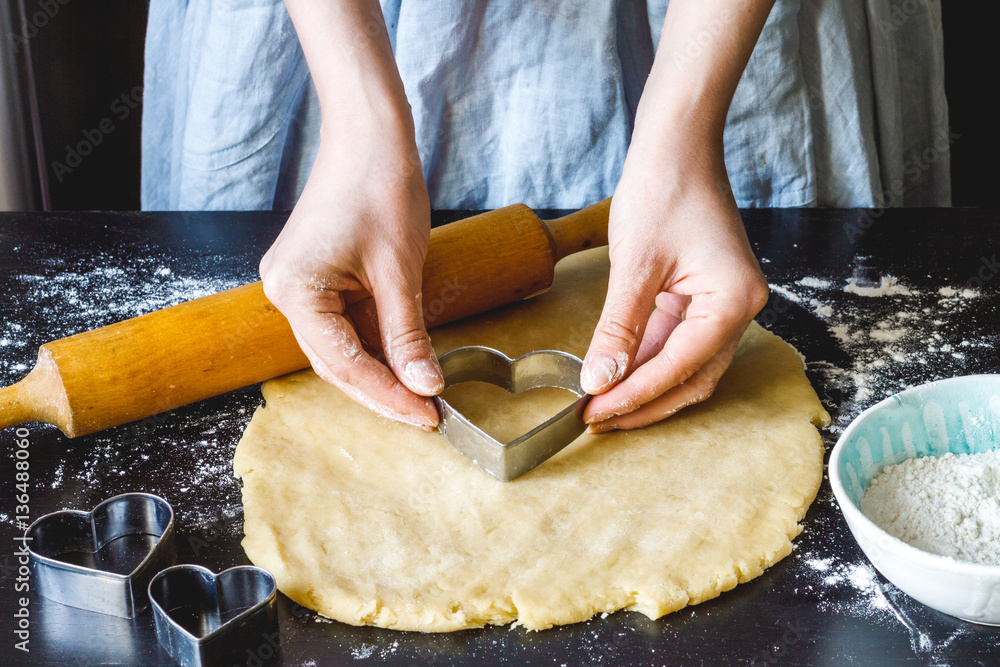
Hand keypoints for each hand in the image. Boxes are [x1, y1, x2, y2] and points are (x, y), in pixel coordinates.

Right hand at [260, 123, 442, 429]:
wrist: (369, 135)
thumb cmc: (380, 186)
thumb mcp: (399, 271)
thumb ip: (408, 334)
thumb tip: (424, 385)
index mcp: (295, 290)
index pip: (343, 362)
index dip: (387, 394)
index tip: (426, 414)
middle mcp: (285, 291)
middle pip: (336, 362)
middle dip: (383, 390)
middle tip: (426, 414)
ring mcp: (298, 284)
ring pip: (341, 347)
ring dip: (381, 371)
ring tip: (421, 395)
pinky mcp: (316, 277)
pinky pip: (345, 324)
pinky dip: (376, 344)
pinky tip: (404, 361)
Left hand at [581, 148, 768, 430]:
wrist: (677, 145)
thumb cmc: (663, 190)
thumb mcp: (635, 266)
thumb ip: (618, 330)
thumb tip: (598, 380)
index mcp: (732, 301)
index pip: (679, 367)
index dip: (635, 395)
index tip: (595, 413)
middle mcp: (739, 309)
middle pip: (691, 377)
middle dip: (643, 401)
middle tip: (597, 420)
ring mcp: (723, 303)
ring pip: (684, 364)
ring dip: (644, 384)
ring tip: (600, 404)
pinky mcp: (704, 296)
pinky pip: (677, 340)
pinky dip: (646, 358)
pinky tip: (615, 372)